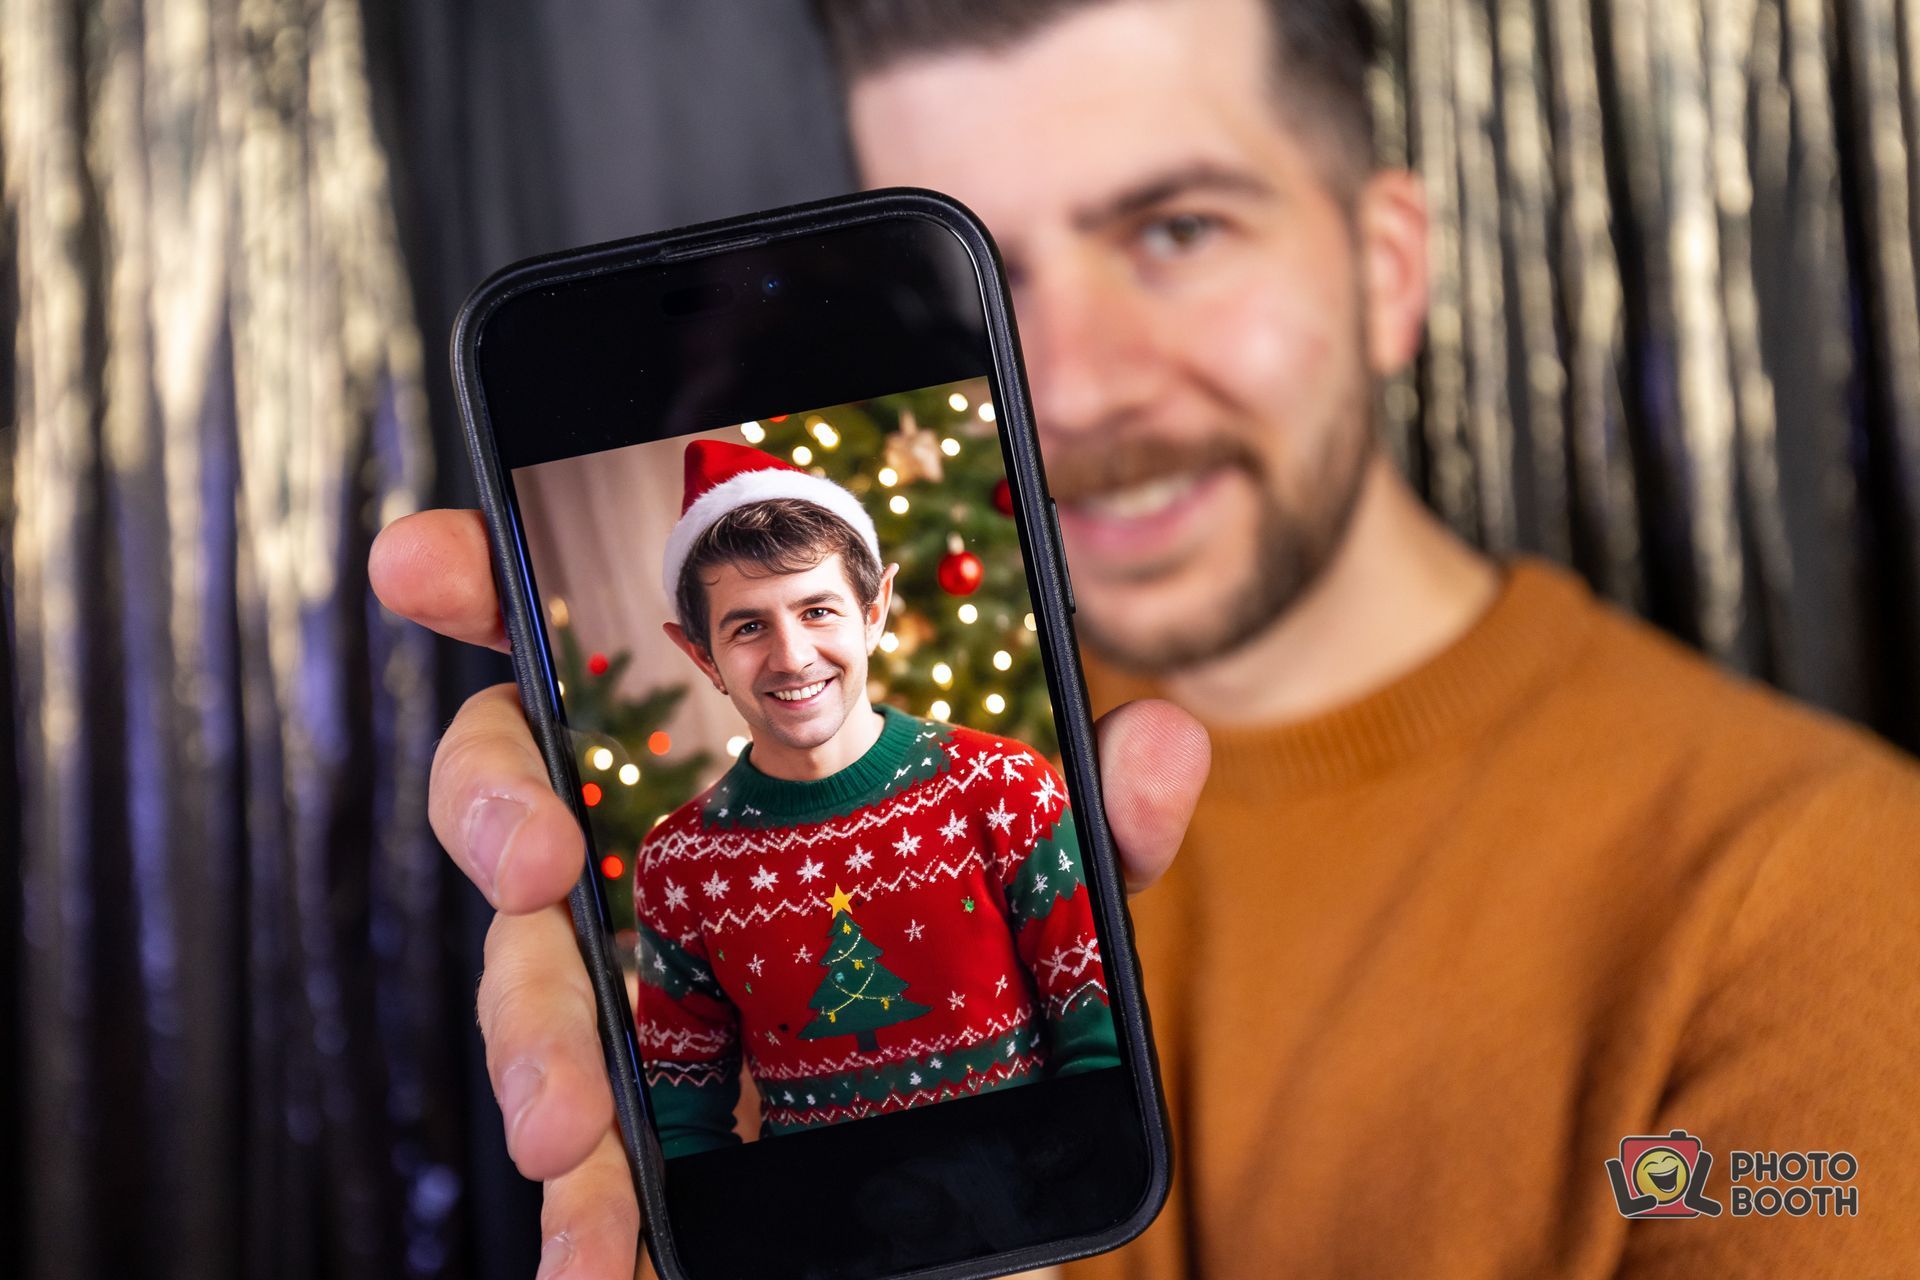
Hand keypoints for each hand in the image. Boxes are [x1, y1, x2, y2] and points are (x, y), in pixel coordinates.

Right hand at [369, 509, 1210, 1279]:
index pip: (578, 660)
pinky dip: (578, 1215)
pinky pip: (580, 1152)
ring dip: (531, 1043)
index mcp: (720, 786)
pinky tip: (594, 1264)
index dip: (488, 592)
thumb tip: (1163, 737)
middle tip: (541, 863)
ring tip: (570, 1129)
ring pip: (527, 984)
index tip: (426, 559)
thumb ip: (1100, 828)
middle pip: (510, 802)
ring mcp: (628, 1004)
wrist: (984, 1194)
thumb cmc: (996, 1010)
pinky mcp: (642, 1126)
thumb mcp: (1056, 907)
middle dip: (493, 813)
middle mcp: (649, 878)